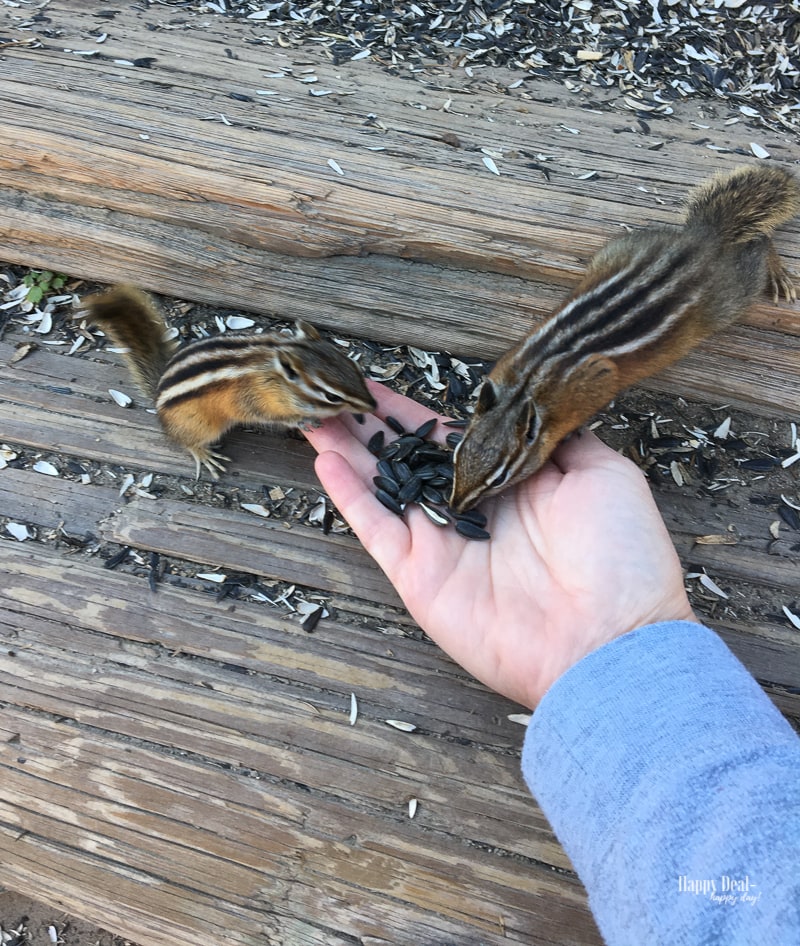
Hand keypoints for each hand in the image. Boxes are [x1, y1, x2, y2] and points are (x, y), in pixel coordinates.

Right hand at [304, 382, 696, 708]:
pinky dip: (348, 495)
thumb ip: (556, 436)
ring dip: (347, 448)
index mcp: (511, 481)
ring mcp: (441, 541)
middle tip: (331, 388)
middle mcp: (470, 507)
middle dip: (368, 423)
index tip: (381, 382)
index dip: (413, 408)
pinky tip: (323, 459)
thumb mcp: (603, 473)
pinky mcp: (419, 575)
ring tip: (314, 411)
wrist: (611, 637)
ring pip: (381, 484)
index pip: (450, 435)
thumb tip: (530, 406)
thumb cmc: (621, 556)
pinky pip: (376, 528)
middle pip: (406, 456)